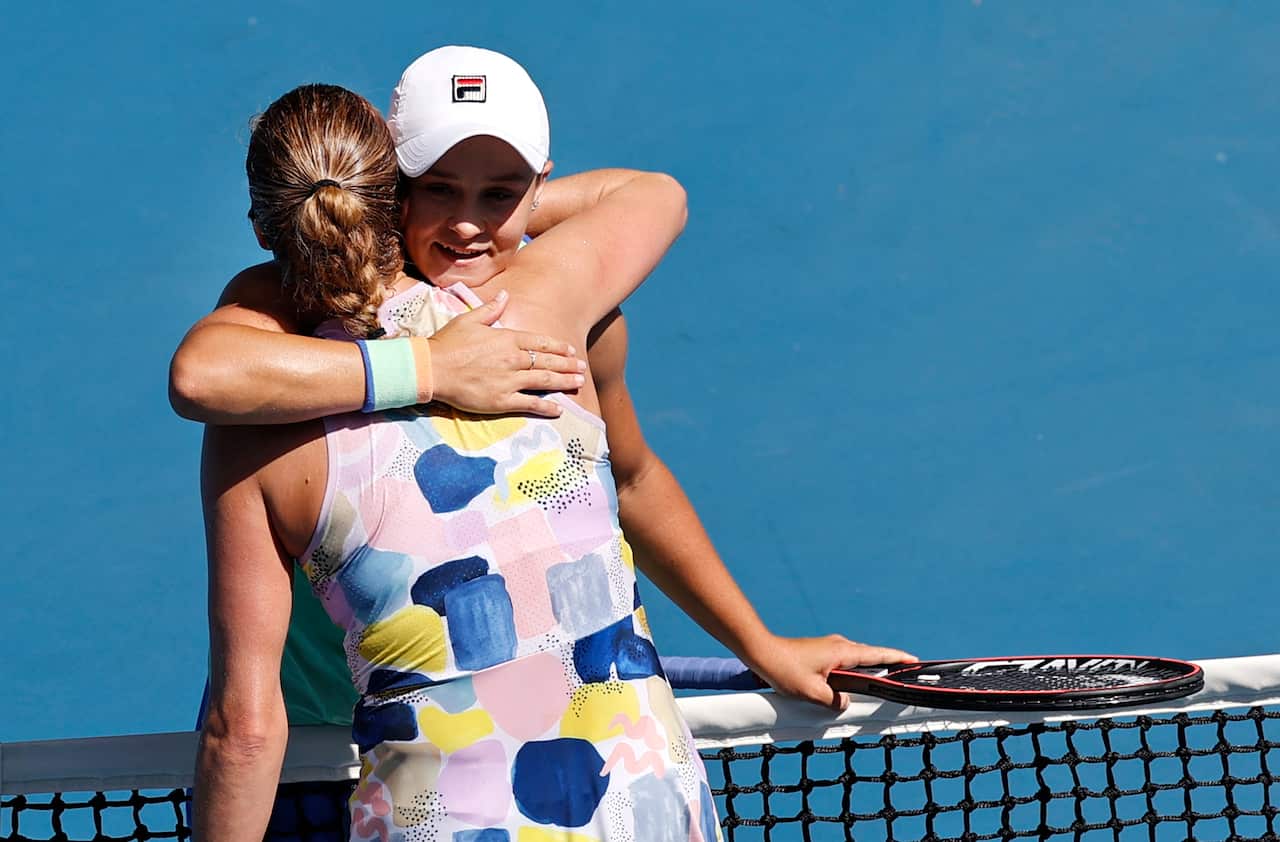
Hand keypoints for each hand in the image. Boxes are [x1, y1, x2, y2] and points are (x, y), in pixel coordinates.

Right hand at [428, 290, 586, 416]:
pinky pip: (530, 403)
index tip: (571, 350)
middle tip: (582, 368)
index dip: (558, 347)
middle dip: (568, 364)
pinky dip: (546, 407)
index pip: (540, 342)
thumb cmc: (447, 343)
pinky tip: (559, 409)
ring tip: (578, 383)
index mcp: (506, 338)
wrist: (431, 368)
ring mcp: (509, 380)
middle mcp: (512, 359)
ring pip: (544, 380)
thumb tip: (504, 294)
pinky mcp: (502, 400)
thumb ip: (490, 309)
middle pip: (547, 361)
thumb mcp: (468, 320)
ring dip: (564, 381)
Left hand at [750, 634, 916, 711]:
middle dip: (887, 667)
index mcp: (842, 652)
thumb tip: (845, 703)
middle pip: (870, 658)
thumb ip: (833, 701)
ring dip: (867, 672)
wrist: (761, 652)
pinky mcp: (821, 653)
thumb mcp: (811, 692)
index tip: (916, 660)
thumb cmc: (784, 668)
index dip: (898, 658)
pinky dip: (852, 673)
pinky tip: (850, 686)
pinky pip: (844, 663)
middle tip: (903, 678)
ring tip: (879, 686)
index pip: (878, 655)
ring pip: (856, 661)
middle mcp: (839, 646)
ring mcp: (830, 648)